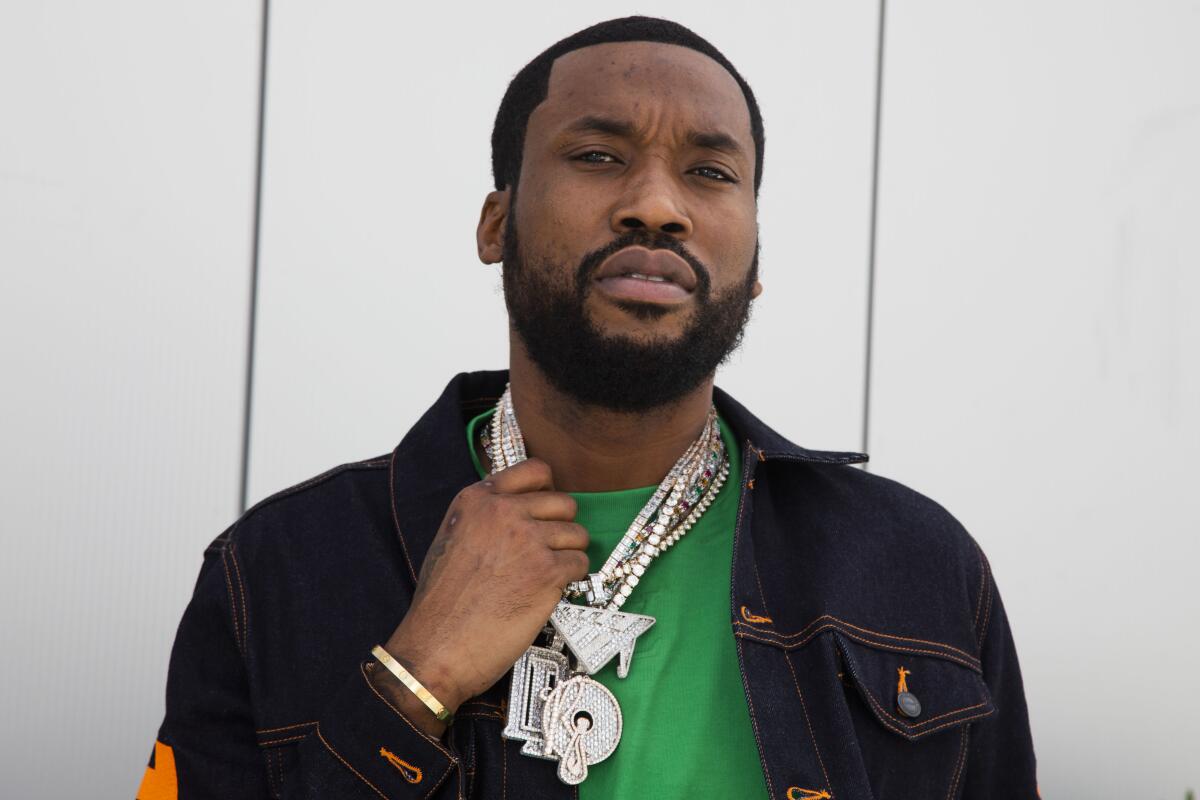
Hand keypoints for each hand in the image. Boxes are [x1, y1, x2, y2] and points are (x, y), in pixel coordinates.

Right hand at [374, 459, 588, 733]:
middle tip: (547, 552)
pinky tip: (550, 591)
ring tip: (546, 576)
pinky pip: (580, 564)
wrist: (436, 648)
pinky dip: (572, 579)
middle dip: (561, 528)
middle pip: (564, 503)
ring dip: (568, 555)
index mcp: (477, 499)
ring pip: (577, 534)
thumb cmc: (442, 602)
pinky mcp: (547, 571)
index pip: (536, 470)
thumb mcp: (453, 539)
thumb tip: (524, 507)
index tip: (545, 511)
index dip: (547, 492)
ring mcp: (528, 539)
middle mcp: (504, 512)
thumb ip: (486, 516)